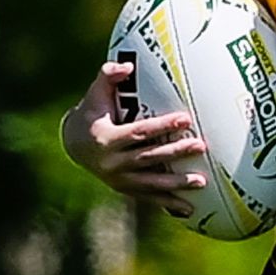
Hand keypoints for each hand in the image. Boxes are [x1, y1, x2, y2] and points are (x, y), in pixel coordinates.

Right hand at [61, 61, 208, 215]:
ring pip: (151, 182)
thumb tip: (125, 66)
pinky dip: (168, 203)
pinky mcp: (124, 189)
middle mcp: (111, 162)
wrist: (74, 144)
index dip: (162, 126)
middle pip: (149, 157)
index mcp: (106, 138)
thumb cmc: (92, 113)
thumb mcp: (95, 94)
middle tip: (201, 146)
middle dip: (176, 152)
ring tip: (201, 182)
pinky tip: (190, 209)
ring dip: (176, 183)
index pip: (139, 132)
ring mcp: (118, 179)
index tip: (186, 118)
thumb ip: (108, 77)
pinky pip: (149, 197)